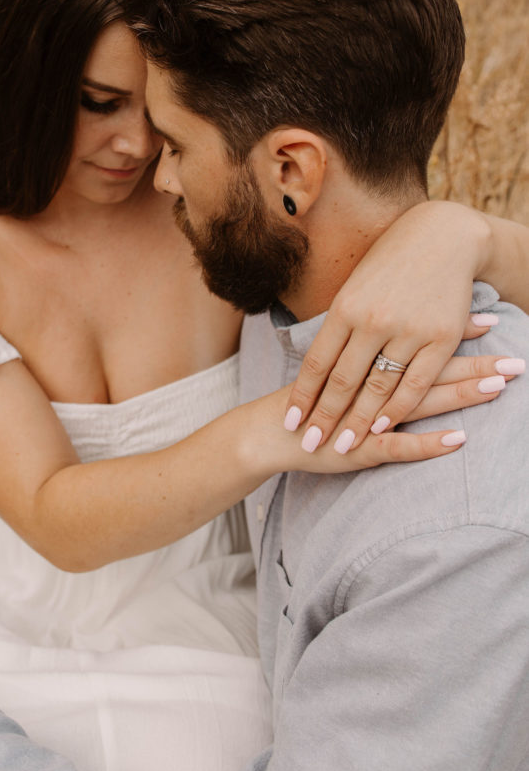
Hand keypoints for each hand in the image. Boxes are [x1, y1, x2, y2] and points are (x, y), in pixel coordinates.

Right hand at [249, 353, 518, 476]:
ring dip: (462, 395)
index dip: (457, 335)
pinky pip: (400, 445)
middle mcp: (371, 382)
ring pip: (421, 401)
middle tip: (516, 359)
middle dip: (477, 366)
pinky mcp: (360, 449)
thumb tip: (405, 327)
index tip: (494, 322)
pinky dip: (431, 443)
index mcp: (369, 359)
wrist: (267, 428)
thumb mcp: (338, 368)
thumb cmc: (308, 399)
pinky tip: (460, 439)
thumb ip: (369, 351)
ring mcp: (367, 416)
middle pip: (431, 370)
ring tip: (500, 386)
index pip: (419, 344)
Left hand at [283, 201, 508, 449]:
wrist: (442, 236)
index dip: (302, 396)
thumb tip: (319, 359)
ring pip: (376, 388)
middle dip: (324, 417)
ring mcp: (407, 331)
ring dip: (357, 422)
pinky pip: (414, 384)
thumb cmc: (391, 261)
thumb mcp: (356, 287)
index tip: (290, 420)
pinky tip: (382, 427)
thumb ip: (340, 324)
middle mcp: (373, 321)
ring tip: (342, 446)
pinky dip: (397, 410)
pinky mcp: (440, 339)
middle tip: (309, 444)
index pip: (317, 362)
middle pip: (342, 381)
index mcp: (346, 307)